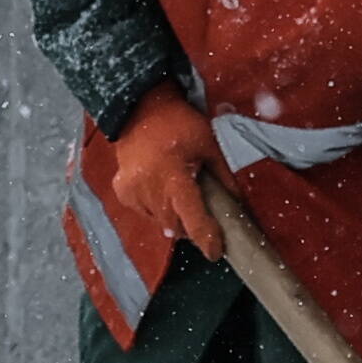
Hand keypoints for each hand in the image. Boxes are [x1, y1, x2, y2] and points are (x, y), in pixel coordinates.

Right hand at [87, 89, 233, 261]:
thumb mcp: (210, 145)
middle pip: (175, 227)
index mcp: (173, 176)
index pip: (192, 219)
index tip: (215, 252)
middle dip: (190, 226)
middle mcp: (149, 188)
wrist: (140, 109)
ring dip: (173, 217)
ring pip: (160, 222)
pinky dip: (157, 208)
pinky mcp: (123, 193)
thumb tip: (238, 208)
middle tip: (200, 211)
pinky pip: (146, 213)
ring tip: (178, 192)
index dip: (206, 239)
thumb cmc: (181, 125)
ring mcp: (132, 192)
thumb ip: (224, 178)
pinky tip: (160, 187)